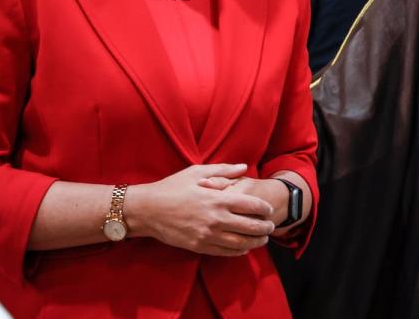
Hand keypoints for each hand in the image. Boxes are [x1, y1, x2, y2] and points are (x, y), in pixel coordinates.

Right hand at [125, 164, 275, 256]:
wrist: (147, 210)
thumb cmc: (171, 187)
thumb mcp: (196, 172)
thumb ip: (223, 170)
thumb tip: (243, 167)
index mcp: (217, 199)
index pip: (250, 206)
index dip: (263, 209)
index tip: (269, 210)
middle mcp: (215, 218)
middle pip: (249, 227)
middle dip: (264, 228)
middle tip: (271, 227)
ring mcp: (207, 235)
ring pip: (239, 243)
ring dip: (255, 242)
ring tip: (262, 240)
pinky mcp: (198, 246)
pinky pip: (224, 252)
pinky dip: (238, 251)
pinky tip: (244, 249)